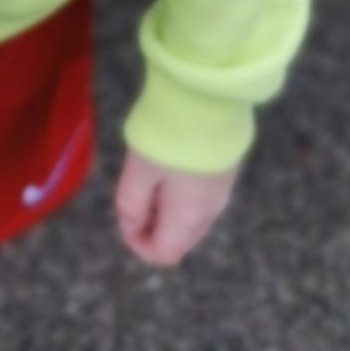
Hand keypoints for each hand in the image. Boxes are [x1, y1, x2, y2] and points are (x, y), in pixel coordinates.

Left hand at [114, 147, 238, 267]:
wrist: (208, 97)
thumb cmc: (168, 136)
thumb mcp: (138, 170)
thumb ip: (131, 204)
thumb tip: (130, 228)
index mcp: (188, 217)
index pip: (164, 253)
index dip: (139, 245)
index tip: (123, 221)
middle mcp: (210, 210)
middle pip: (179, 238)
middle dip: (153, 228)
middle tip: (132, 199)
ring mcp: (222, 190)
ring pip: (191, 217)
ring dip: (166, 210)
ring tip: (147, 179)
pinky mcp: (226, 168)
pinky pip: (202, 196)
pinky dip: (182, 194)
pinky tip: (168, 167)